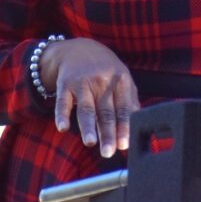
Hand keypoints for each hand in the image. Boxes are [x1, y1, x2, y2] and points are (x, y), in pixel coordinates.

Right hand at [39, 37, 139, 157]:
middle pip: (106, 111)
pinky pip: (63, 101)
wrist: (79, 49)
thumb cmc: (105, 69)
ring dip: (88, 126)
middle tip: (109, 152)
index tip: (124, 144)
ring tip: (90, 143)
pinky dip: (62, 115)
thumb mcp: (122, 78)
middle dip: (107, 133)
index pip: (123, 108)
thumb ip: (130, 100)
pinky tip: (63, 128)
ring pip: (86, 107)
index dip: (124, 126)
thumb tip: (138, 124)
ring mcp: (83, 82)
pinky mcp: (66, 84)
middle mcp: (102, 80)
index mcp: (120, 80)